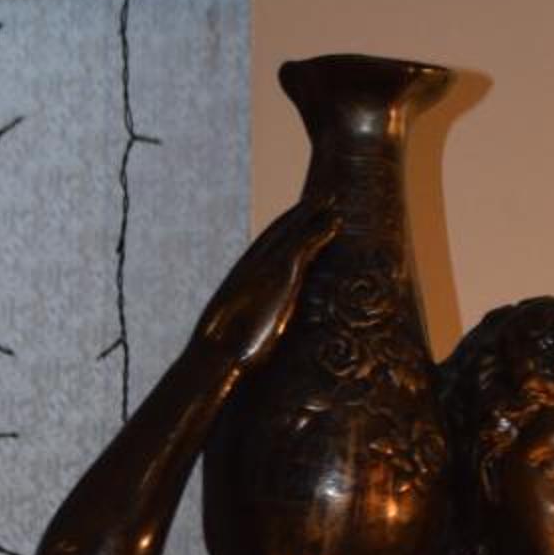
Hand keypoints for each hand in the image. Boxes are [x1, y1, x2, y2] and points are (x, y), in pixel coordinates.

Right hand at [194, 204, 338, 371]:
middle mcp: (251, 266)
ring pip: (292, 232)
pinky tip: (335, 222)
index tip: (293, 219)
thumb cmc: (222, 355)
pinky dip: (320, 232)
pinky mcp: (281, 274)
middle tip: (317, 199)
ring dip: (312, 215)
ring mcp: (266, 268)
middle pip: (278, 231)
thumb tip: (242, 341)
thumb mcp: (234, 334)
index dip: (280, 230)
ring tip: (330, 201)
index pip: (263, 246)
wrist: (218, 353)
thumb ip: (243, 326)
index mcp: (241, 278)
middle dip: (297, 214)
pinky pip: (305, 246)